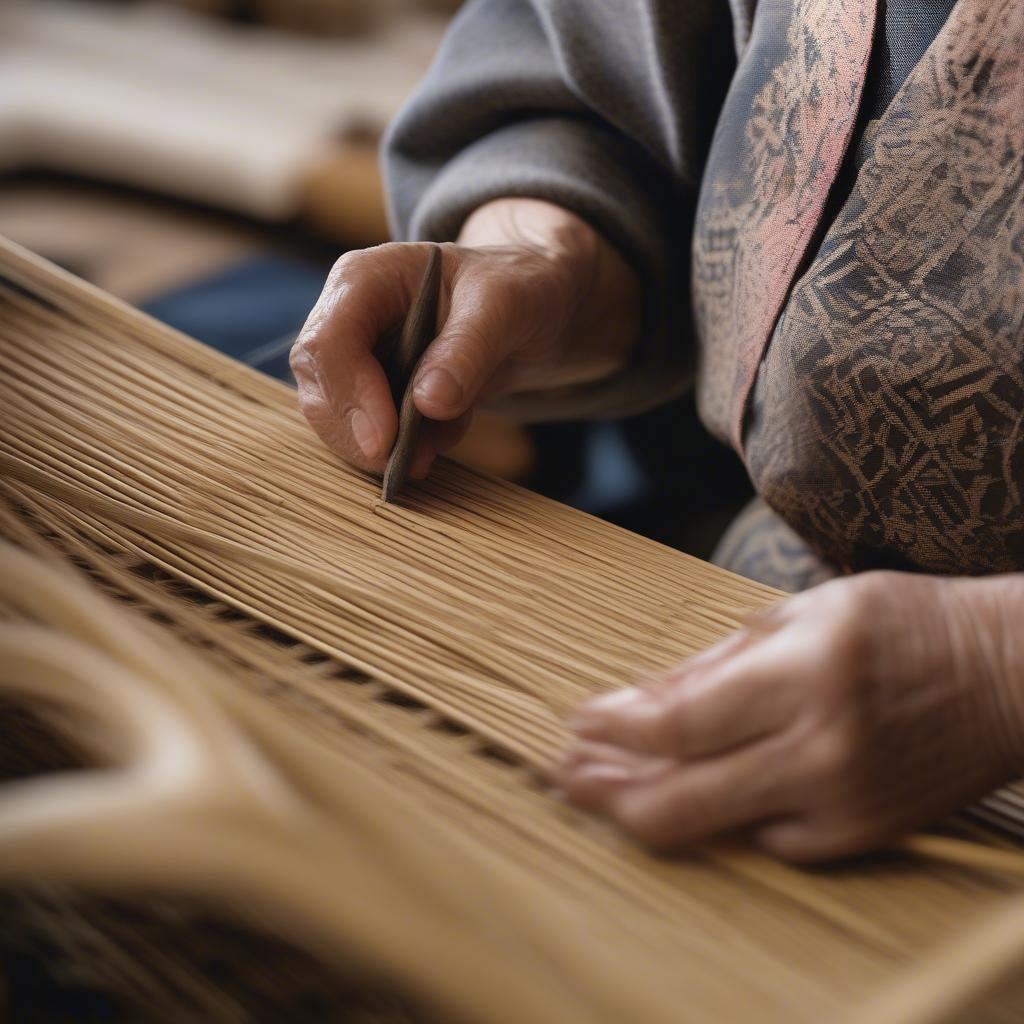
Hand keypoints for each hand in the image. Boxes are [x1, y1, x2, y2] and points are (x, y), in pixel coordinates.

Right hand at [290, 198, 639, 477]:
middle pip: (320, 388)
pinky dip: (404, 448)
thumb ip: (467, 351)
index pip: (329, 342)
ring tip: (439, 444)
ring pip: (338, 420)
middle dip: (357, 435)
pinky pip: (370, 435)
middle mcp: (350, 318)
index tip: (385, 442)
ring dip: (382, 447)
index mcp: (367, 280)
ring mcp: (359, 360)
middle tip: (404, 466)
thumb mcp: (506, 306)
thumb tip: (427, 403)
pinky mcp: (377, 395)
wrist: (533, 307)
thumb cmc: (517, 287)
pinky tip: (446, 434)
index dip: (349, 395)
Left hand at [559, 571, 1023, 862]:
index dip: (615, 731)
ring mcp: (844, 803)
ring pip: (716, 829)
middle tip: (564, 777)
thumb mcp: (805, 611)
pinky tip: (684, 801)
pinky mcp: (861, 835)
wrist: (1008, 676)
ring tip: (600, 794)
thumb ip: (718, 660)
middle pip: (682, 798)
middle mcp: (821, 749)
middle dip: (607, 791)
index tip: (577, 724)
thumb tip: (640, 699)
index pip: (679, 722)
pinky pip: (766, 841)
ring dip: (646, 810)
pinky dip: (718, 820)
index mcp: (804, 674)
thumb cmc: (901, 624)